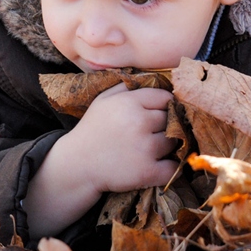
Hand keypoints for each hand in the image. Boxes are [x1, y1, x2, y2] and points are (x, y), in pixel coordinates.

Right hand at [63, 83, 178, 193]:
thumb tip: (151, 79)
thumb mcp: (103, 100)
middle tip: (151, 132)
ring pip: (173, 142)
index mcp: (129, 103)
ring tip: (150, 148)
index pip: (165, 97)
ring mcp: (145, 148)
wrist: (77, 165)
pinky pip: (173, 167)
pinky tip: (158, 166)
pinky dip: (170, 168)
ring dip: (166, 146)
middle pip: (171, 119)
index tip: (158, 113)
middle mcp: (139, 122)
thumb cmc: (92, 130)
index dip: (163, 105)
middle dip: (164, 125)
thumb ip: (126, 86)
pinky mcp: (147, 172)